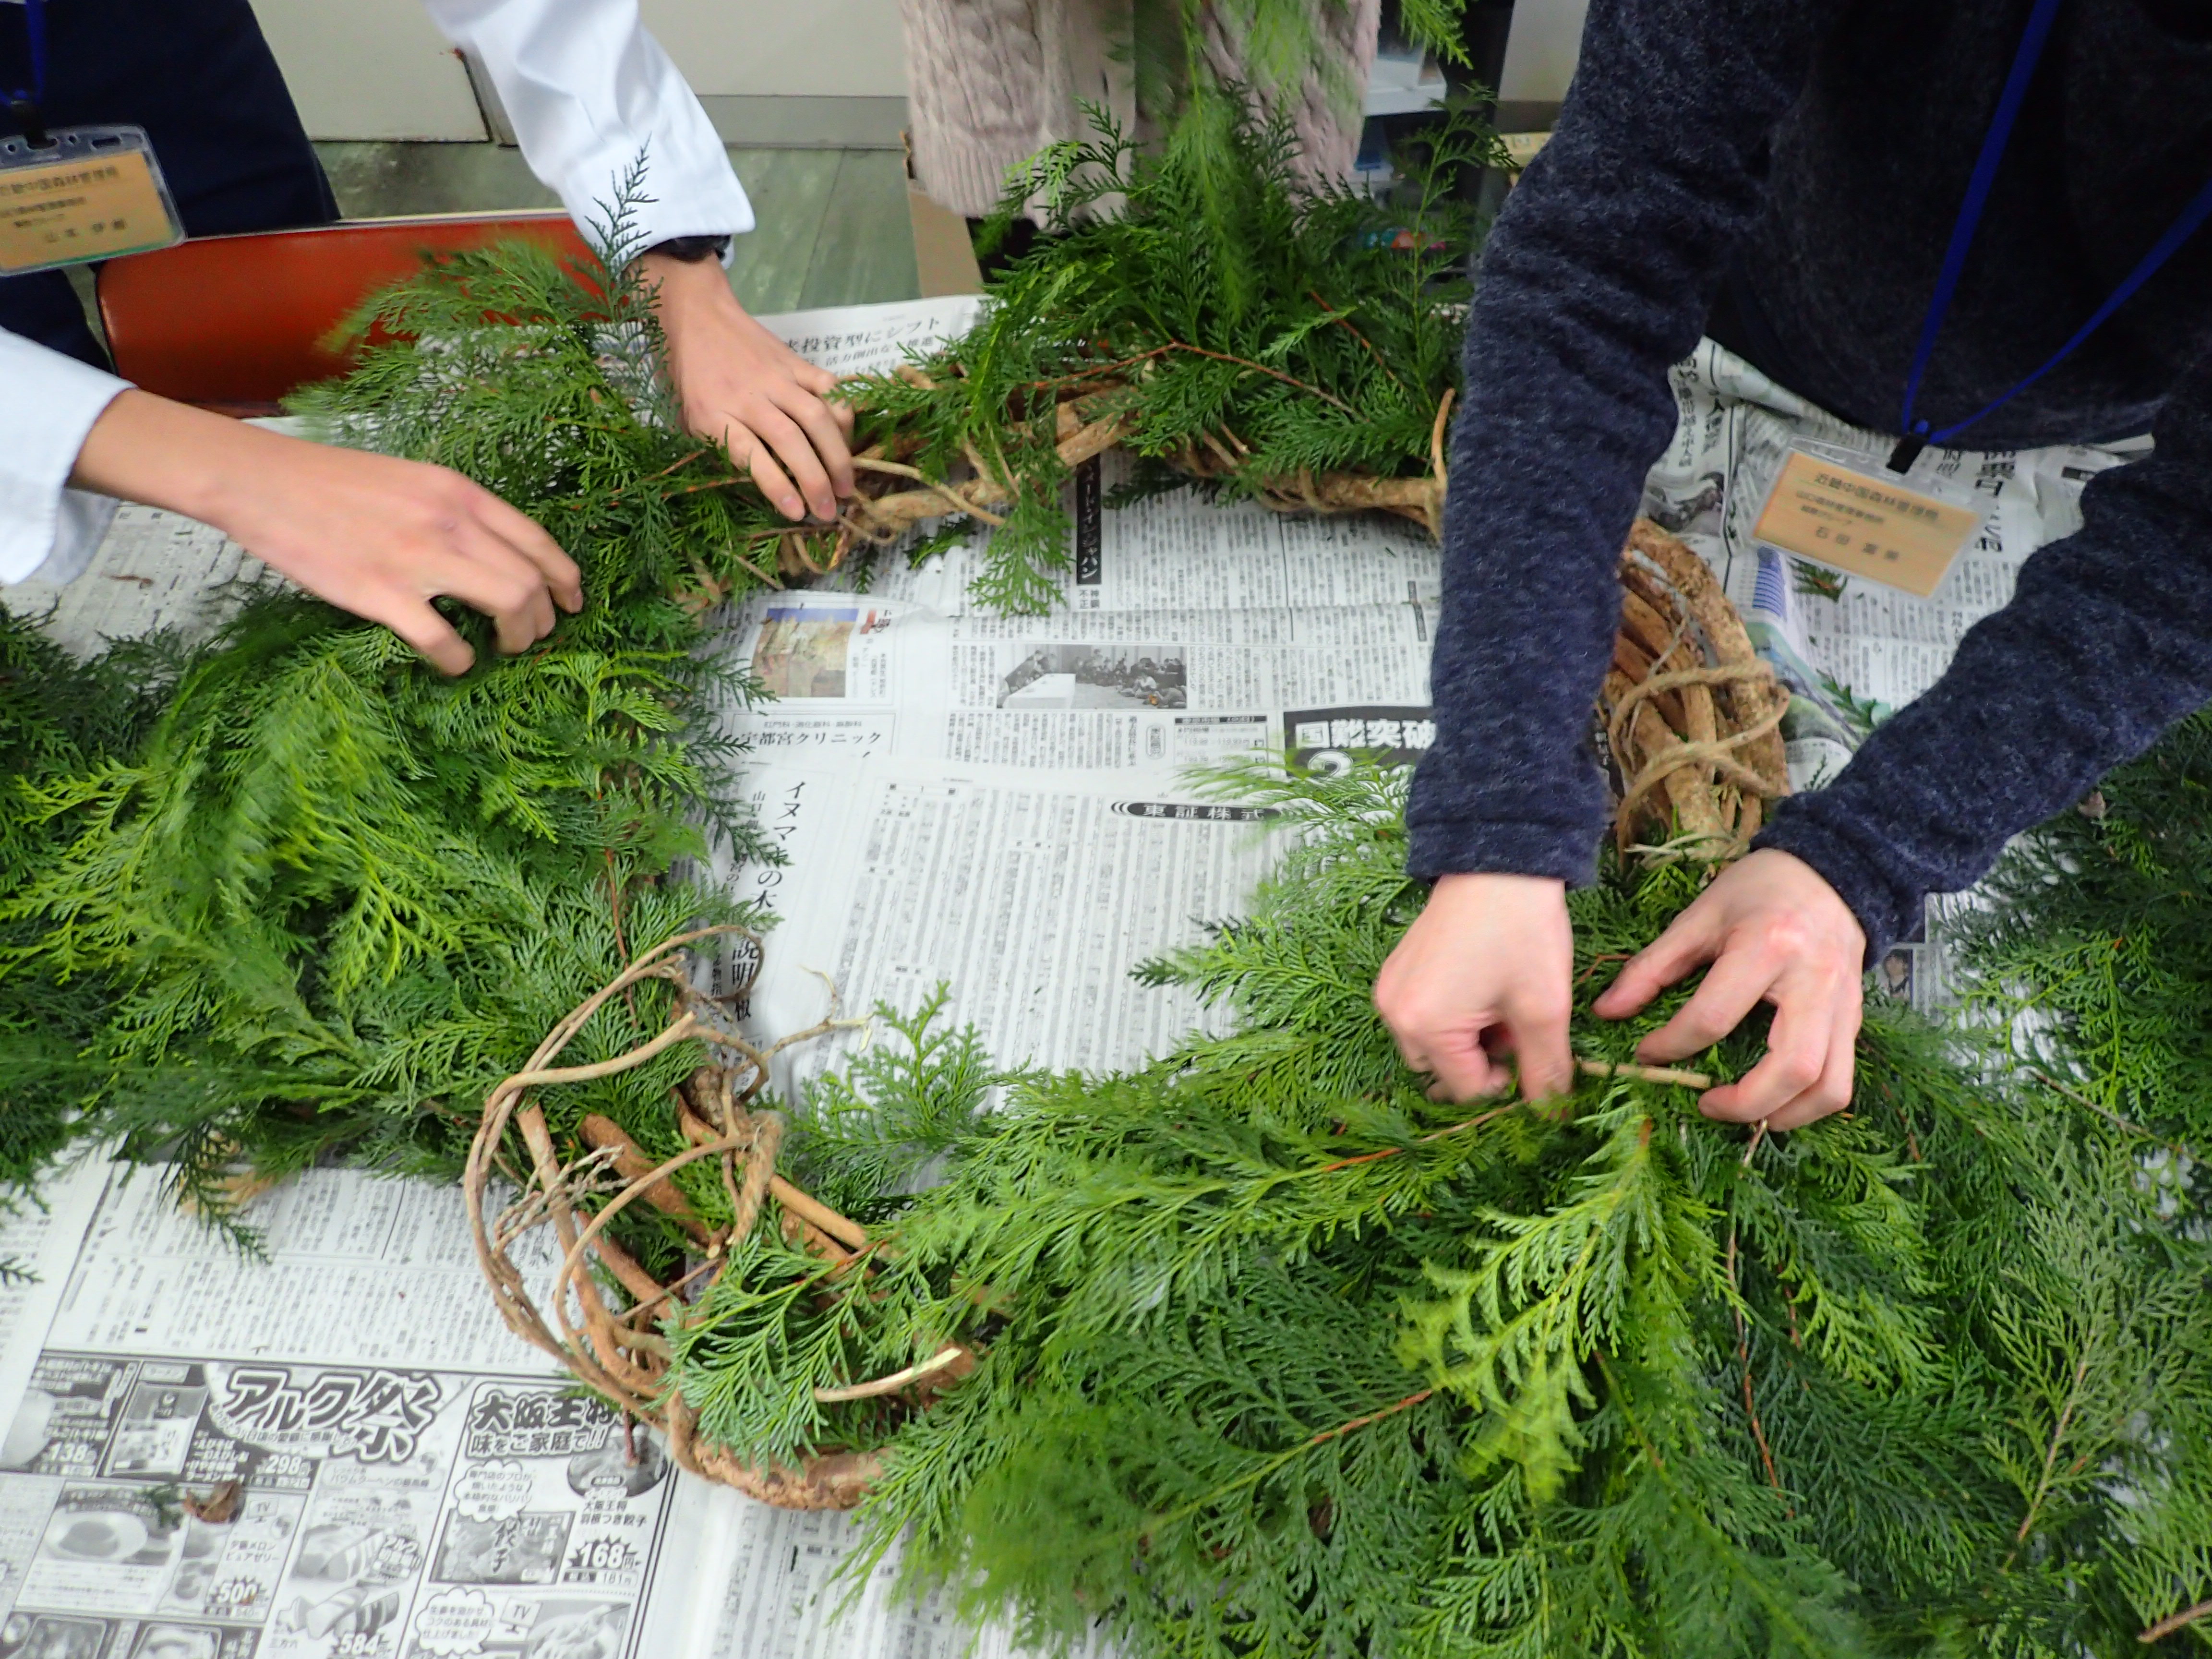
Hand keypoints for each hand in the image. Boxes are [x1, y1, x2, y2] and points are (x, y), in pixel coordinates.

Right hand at [70, 390, 580, 674]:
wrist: (263, 482)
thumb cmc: (333, 484)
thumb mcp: (411, 482)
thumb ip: (454, 513)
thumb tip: (491, 555)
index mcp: (459, 493)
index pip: (538, 541)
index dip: (566, 579)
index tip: (573, 603)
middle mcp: (450, 522)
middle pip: (532, 581)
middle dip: (544, 618)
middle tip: (532, 637)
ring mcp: (418, 558)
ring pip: (508, 606)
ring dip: (517, 638)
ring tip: (503, 650)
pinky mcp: (380, 593)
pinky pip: (445, 641)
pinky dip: (461, 660)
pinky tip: (455, 663)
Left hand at [643, 251, 855, 521]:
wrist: (696, 315)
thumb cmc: (690, 376)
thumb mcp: (690, 418)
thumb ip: (721, 447)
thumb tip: (765, 484)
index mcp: (713, 413)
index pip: (749, 455)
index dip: (776, 486)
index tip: (797, 512)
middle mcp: (747, 396)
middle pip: (789, 440)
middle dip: (815, 479)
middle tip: (830, 511)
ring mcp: (776, 376)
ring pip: (816, 416)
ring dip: (837, 454)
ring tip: (846, 485)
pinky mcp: (795, 361)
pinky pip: (828, 387)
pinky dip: (844, 414)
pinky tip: (848, 439)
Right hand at [1373, 872, 1575, 1102]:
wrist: (1500, 862)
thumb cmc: (1521, 932)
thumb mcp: (1543, 1007)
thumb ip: (1545, 1069)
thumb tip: (1551, 1112)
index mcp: (1424, 1026)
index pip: (1465, 1088)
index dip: (1506, 1079)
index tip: (1530, 1046)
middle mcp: (1394, 1012)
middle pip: (1442, 1070)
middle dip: (1482, 1059)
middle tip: (1516, 1022)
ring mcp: (1390, 988)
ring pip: (1431, 1044)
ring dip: (1468, 1038)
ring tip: (1500, 1002)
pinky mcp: (1395, 970)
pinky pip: (1421, 1015)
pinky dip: (1452, 1014)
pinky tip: (1482, 985)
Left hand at [1592, 848, 1865, 1129]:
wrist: (1829, 870)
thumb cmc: (1757, 890)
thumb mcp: (1698, 917)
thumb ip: (1651, 967)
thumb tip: (1606, 1012)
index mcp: (1768, 946)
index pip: (1714, 1016)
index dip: (1672, 1044)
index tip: (1646, 1054)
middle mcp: (1815, 980)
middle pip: (1792, 1067)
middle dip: (1745, 1104)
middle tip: (1706, 1105)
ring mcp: (1843, 1003)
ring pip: (1829, 1085)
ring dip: (1787, 1115)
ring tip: (1746, 1115)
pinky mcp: (1856, 1017)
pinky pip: (1843, 1077)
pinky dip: (1810, 1102)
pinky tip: (1775, 1100)